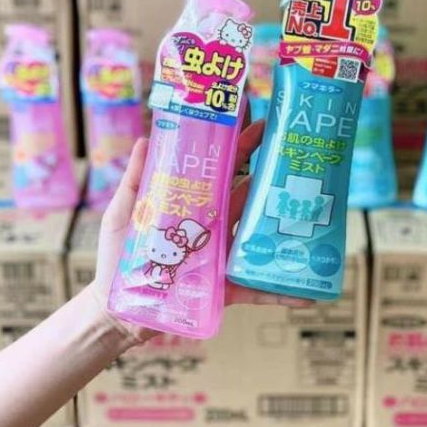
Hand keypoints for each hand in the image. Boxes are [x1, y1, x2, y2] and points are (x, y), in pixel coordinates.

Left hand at [91, 119, 311, 341]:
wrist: (116, 308)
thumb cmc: (117, 257)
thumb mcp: (123, 213)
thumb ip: (136, 179)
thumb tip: (146, 138)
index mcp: (194, 204)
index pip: (221, 168)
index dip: (238, 144)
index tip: (255, 119)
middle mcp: (215, 225)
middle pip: (248, 192)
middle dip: (269, 169)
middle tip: (291, 144)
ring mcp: (225, 255)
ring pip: (260, 233)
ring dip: (285, 221)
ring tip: (310, 203)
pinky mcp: (227, 289)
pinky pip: (259, 289)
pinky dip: (283, 292)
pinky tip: (309, 292)